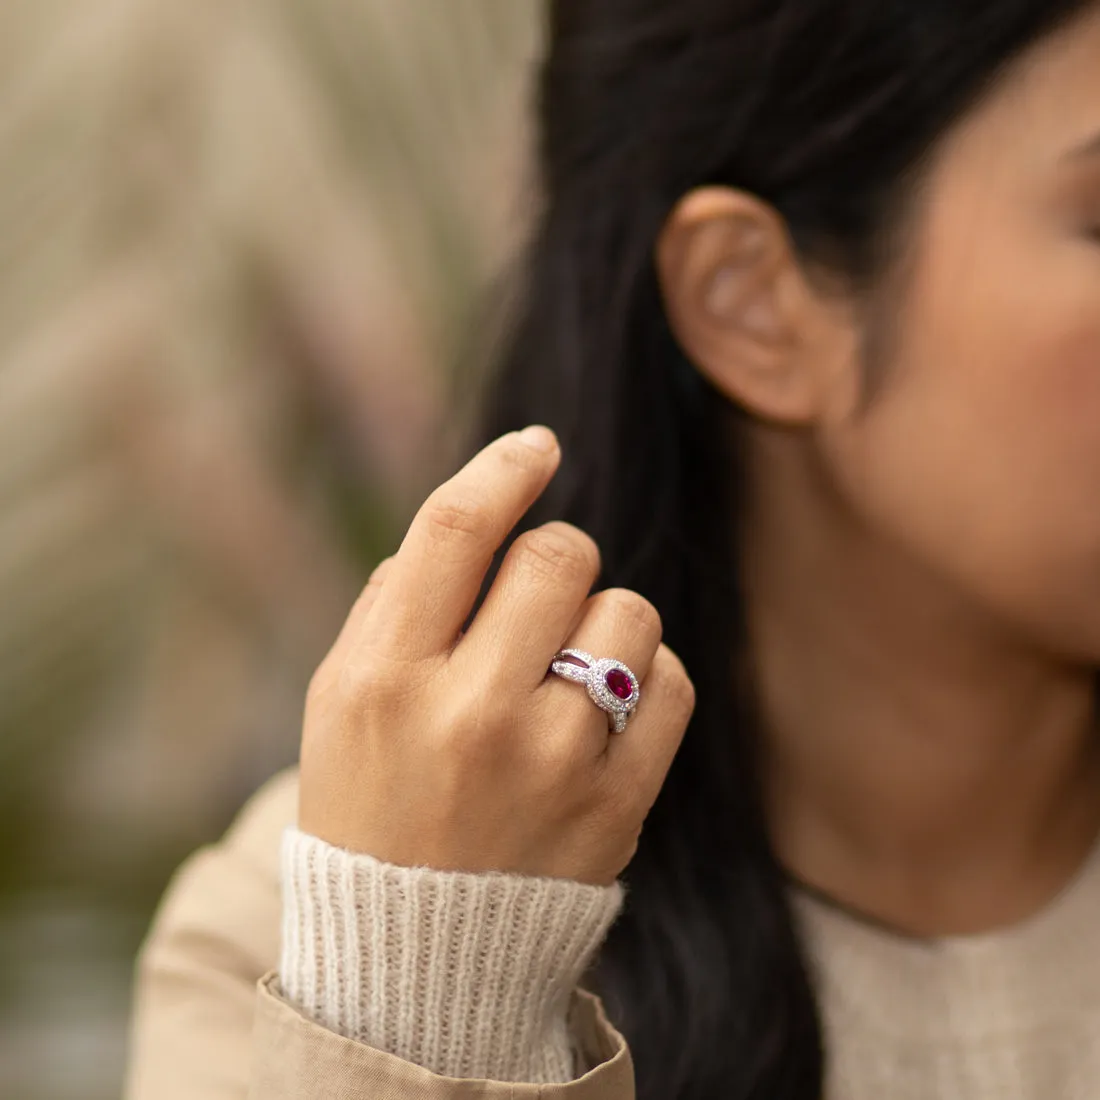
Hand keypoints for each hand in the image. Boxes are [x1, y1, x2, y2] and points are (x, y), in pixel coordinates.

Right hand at [298, 426, 695, 886]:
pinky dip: (648, 676)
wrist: (418, 952)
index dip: (503, 468)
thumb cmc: (373, 799)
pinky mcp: (618, 806)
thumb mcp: (342, 697)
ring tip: (566, 668)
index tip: (537, 445)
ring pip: (629, 612)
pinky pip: (673, 682)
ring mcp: (552, 763)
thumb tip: (485, 507)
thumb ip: (399, 600)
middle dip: (557, 555)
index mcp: (383, 679)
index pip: (456, 531)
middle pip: (560, 555)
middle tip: (537, 596)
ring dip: (604, 619)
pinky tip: (607, 707)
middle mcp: (469, 715)